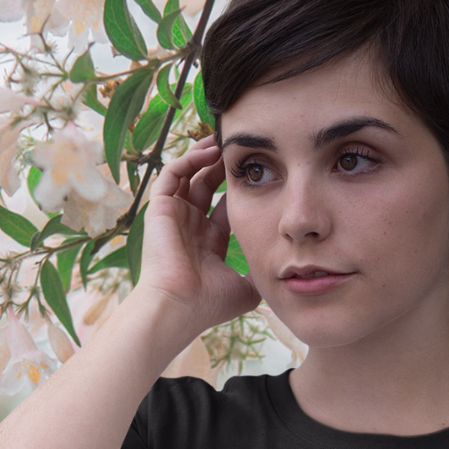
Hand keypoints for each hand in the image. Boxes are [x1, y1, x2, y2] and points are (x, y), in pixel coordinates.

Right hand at [136, 135, 260, 334]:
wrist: (179, 308)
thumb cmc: (209, 303)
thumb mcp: (247, 287)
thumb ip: (264, 272)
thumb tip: (288, 269)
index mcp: (209, 242)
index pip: (226, 205)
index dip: (241, 188)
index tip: (260, 172)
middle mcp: (191, 226)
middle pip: (207, 184)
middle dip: (224, 166)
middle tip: (243, 149)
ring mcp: (174, 217)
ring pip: (189, 174)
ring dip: (206, 156)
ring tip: (226, 141)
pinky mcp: (159, 209)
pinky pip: (172, 174)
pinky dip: (188, 159)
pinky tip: (208, 150)